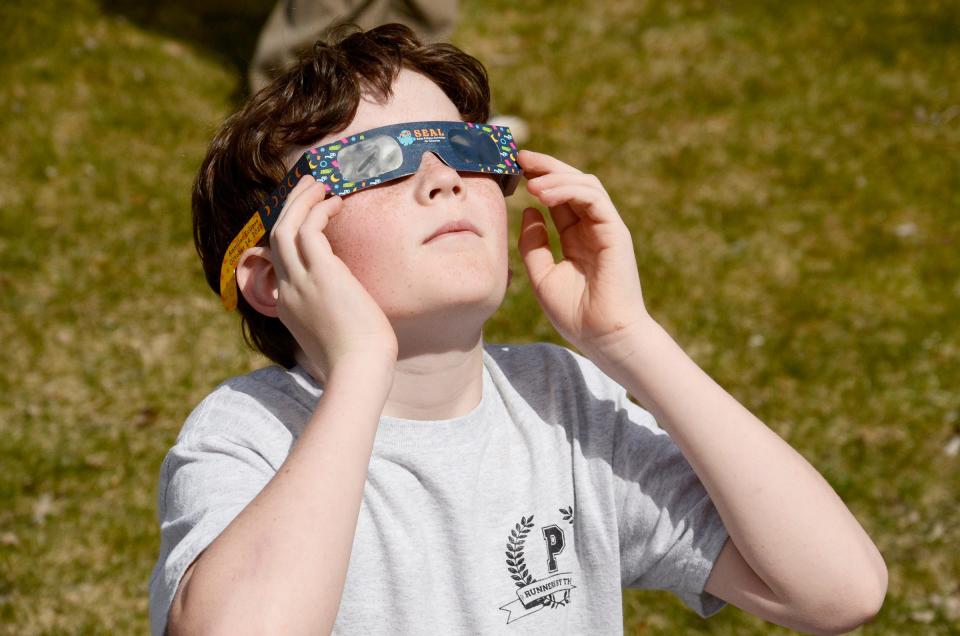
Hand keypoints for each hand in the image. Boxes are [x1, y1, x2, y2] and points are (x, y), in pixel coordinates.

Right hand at [267, 175, 397, 372]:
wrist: (359, 372)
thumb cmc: (360, 361)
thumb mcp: (338, 334)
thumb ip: (336, 314)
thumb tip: (352, 306)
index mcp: (290, 307)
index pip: (279, 261)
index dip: (290, 234)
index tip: (307, 217)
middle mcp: (289, 291)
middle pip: (276, 237)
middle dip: (290, 208)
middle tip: (307, 187)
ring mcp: (301, 282)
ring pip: (286, 227)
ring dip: (300, 201)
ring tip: (320, 184)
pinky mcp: (321, 275)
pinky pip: (309, 230)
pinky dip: (318, 211)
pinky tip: (336, 203)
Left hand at [517, 150, 649, 358]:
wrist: (603, 336)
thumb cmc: (575, 313)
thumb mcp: (542, 276)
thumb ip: (534, 244)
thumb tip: (528, 211)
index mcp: (576, 238)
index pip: (558, 198)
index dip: (538, 180)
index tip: (513, 169)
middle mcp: (593, 228)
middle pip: (572, 183)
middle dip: (547, 166)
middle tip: (520, 156)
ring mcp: (606, 228)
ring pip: (584, 184)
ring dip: (556, 176)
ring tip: (529, 178)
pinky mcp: (616, 231)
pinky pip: (594, 199)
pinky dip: (570, 191)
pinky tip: (546, 194)